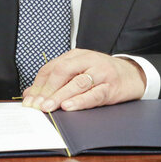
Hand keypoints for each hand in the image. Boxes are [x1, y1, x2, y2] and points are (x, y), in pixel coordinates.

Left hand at [21, 49, 145, 111]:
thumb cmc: (102, 73)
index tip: (29, 99)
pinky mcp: (110, 87)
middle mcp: (88, 60)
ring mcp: (101, 73)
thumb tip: (30, 93)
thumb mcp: (79, 70)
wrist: (131, 74)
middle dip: (47, 90)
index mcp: (77, 55)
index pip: (52, 67)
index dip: (38, 83)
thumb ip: (56, 80)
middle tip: (36, 104)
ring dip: (60, 96)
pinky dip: (80, 101)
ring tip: (48, 106)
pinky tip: (69, 106)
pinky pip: (94, 94)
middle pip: (62, 71)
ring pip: (77, 83)